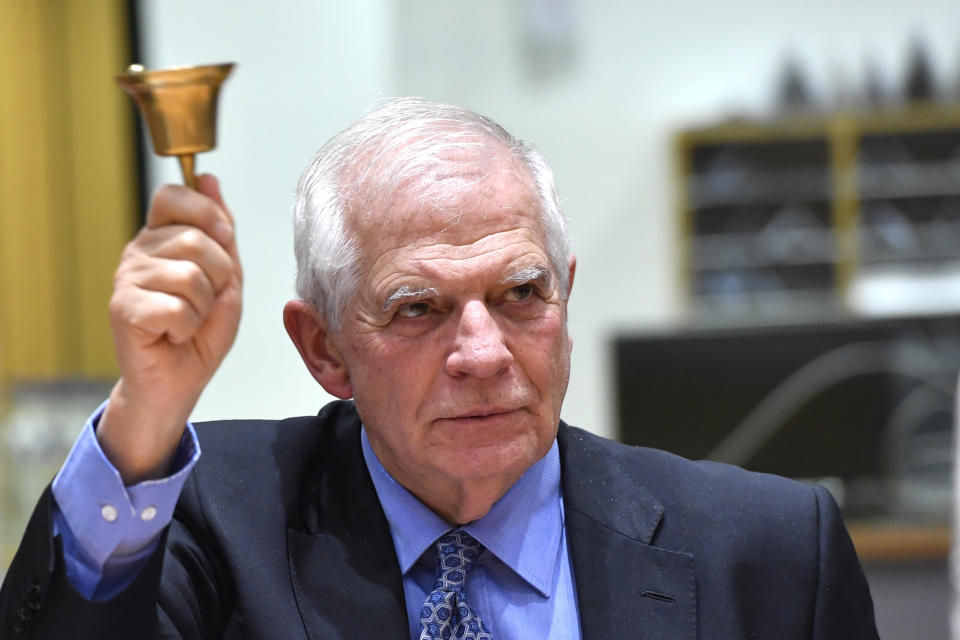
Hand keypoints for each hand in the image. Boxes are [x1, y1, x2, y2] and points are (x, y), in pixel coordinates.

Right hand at [97, 174, 242, 483]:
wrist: (179, 380)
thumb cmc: (202, 330)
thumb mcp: (226, 277)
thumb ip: (221, 231)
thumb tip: (208, 177)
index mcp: (161, 237)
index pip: (174, 195)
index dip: (206, 212)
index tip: (222, 237)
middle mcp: (139, 251)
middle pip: (194, 239)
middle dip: (219, 275)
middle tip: (206, 300)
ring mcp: (127, 279)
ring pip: (190, 275)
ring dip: (204, 307)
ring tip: (189, 320)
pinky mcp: (123, 309)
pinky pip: (176, 307)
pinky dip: (188, 327)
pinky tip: (174, 334)